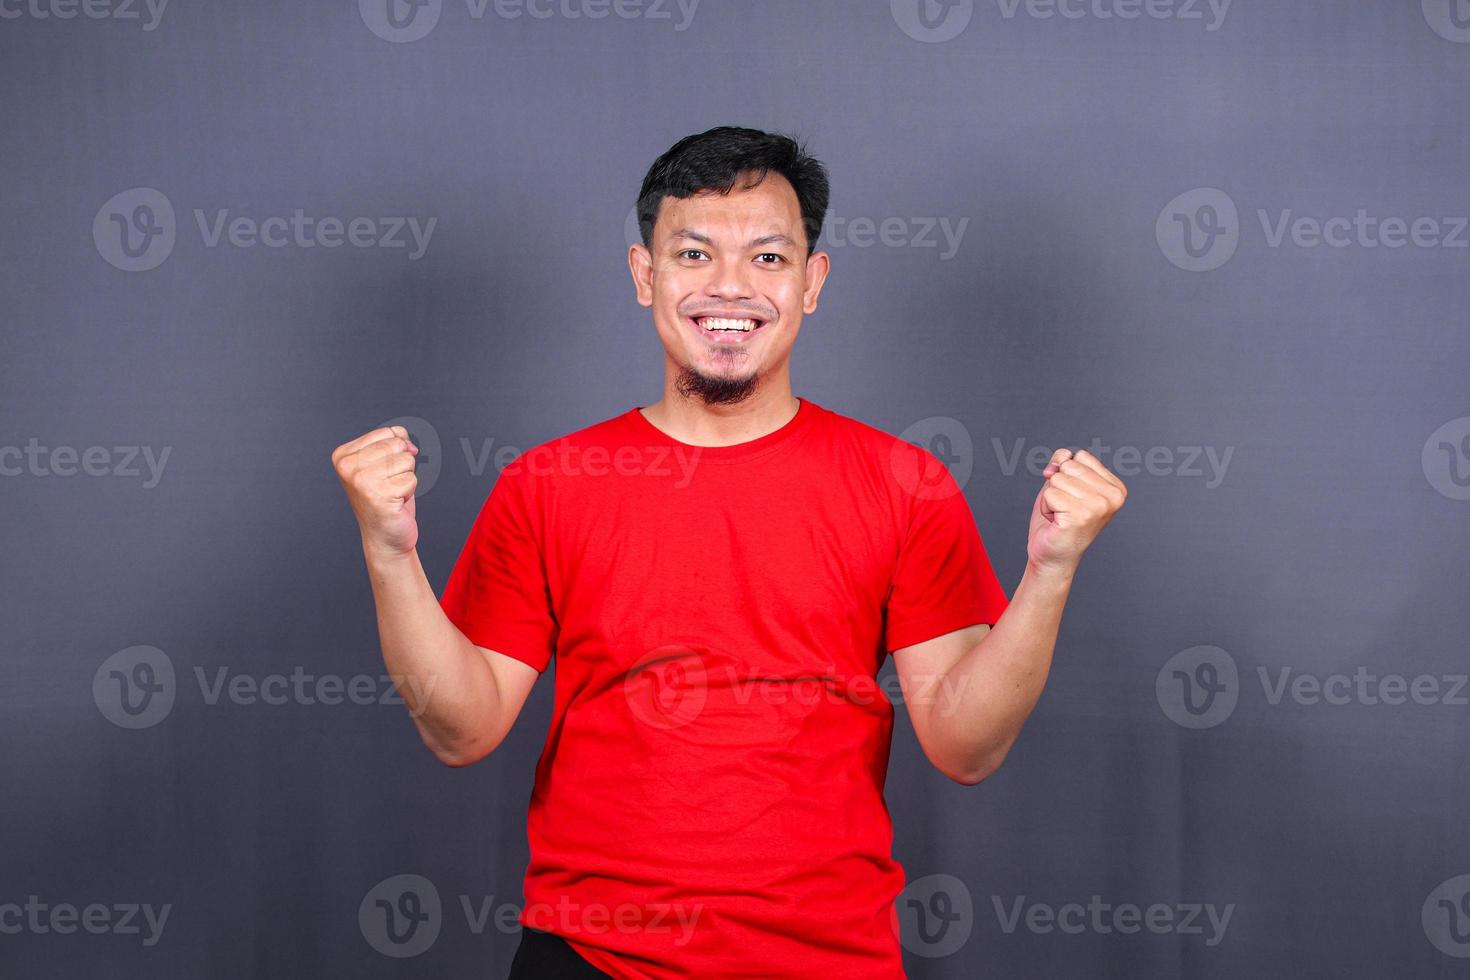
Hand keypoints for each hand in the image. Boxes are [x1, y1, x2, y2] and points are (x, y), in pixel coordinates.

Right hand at [332, 425, 420, 557]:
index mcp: (343, 455)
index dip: (397, 450)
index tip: (383, 471)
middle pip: (398, 445)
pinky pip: (411, 479)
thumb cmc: (386, 499)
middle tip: (389, 484)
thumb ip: (393, 442)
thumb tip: (409, 443)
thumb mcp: (384, 463)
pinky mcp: (378, 494)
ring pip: (407, 461)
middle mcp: (347, 466)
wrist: (384, 536)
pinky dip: (408, 492)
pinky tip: (395, 502)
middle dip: (402, 465)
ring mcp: (361, 481)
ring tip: (391, 493)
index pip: (388, 432)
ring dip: (406, 478)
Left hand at [1027, 448, 1126, 573]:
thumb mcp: (1063, 483)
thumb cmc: (1057, 519)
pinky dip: (1047, 507)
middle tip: (1063, 508)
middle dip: (1057, 485)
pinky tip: (1057, 521)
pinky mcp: (1081, 516)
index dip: (1067, 474)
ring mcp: (1099, 506)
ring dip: (1051, 497)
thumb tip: (1061, 459)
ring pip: (1057, 479)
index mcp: (1116, 487)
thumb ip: (1065, 462)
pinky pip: (1050, 493)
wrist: (1052, 555)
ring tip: (1060, 515)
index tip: (1072, 497)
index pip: (1081, 456)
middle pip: (1069, 465)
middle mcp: (1113, 496)